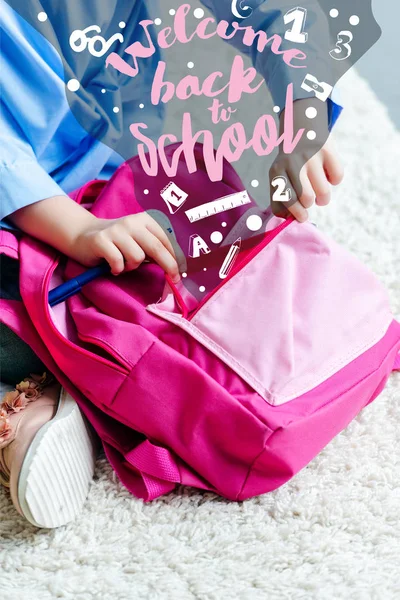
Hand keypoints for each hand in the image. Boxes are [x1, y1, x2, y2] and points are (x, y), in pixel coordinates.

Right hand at [75, 213, 179, 281]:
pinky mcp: (101, 240)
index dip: (177, 258)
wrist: (83, 235)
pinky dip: (117, 269)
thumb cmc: (118, 243)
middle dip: (168, 266)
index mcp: (145, 219)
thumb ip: (156, 250)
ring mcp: (116, 230)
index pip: (166, 239)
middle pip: (156, 248)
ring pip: (137, 257)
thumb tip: (176, 268)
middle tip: (173, 280)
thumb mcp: (139, 241)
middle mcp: (132, 222)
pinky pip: (118, 262)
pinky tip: (113, 266)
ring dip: (132, 267)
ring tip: (124, 264)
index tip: (181, 273)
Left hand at [270, 98, 343, 221]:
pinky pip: (337, 178)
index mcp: (277, 172)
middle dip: (311, 205)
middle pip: (307, 198)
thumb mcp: (279, 177)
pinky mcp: (327, 150)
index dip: (296, 213)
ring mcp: (310, 156)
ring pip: (323, 192)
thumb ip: (280, 199)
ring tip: (320, 193)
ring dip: (324, 198)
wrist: (300, 128)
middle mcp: (292, 163)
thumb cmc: (290, 163)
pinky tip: (327, 174)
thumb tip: (287, 220)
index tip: (303, 217)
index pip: (287, 200)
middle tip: (311, 200)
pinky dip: (334, 180)